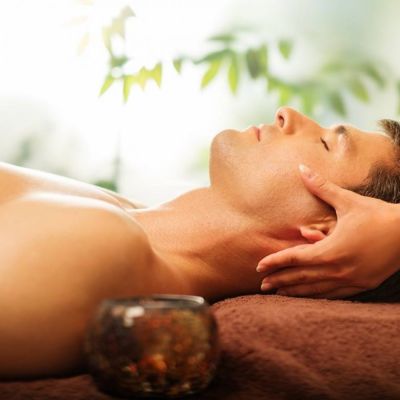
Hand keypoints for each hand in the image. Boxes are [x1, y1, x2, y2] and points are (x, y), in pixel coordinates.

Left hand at [256, 164, 399, 298]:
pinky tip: (310, 296)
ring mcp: (351, 280)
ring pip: (317, 289)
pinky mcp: (362, 284)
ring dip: (296, 291)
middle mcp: (338, 268)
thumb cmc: (378, 215)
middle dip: (280, 280)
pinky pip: (334, 294)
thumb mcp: (348, 201)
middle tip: (262, 285)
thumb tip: (302, 168)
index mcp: (331, 250)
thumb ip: (321, 187)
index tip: (259, 267)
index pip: (295, 258)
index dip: (275, 262)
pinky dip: (318, 295)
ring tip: (279, 293)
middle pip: (302, 277)